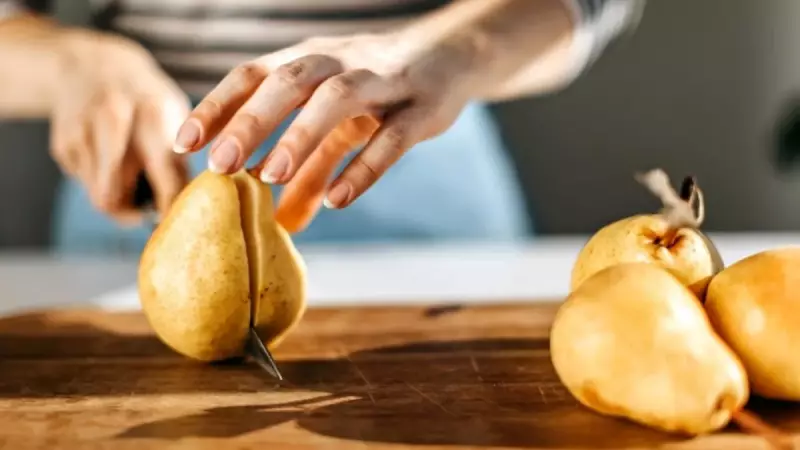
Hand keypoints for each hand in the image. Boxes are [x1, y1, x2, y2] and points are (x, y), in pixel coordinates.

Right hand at [50, 31, 190, 222]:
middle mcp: (114, 122)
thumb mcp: (176, 116)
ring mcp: (82, 133)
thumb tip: (188, 209)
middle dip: (134, 213)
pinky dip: (102, 183)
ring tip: (132, 183)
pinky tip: (109, 161)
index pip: (165, 180)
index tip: (179, 223)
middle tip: (149, 211)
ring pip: (99, 197)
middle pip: (115, 198)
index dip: (171, 210)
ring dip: (119, 201)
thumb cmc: (147, 99)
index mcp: (154, 116)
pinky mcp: (64, 144)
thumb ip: (180, 160)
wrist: (94, 66)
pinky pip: (87, 184)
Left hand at [174, 30, 483, 231]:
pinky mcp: (421, 110)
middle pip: (288, 82)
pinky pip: (391, 138)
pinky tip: (338, 200)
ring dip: (300, 135)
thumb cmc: (379, 90)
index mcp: (311, 59)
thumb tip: (282, 224)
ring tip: (270, 177)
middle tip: (219, 165)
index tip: (185, 143)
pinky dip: (363, 167)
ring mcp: (383, 83)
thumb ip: (310, 171)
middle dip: (251, 120)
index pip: (254, 73)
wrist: (451, 57)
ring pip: (336, 100)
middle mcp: (341, 62)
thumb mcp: (339, 126)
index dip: (218, 104)